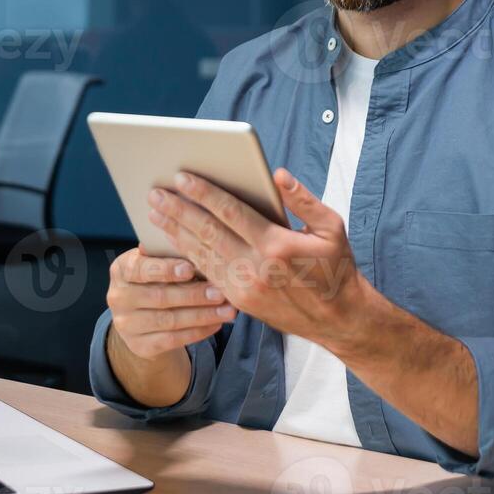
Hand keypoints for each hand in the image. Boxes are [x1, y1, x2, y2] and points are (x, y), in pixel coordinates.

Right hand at [106, 247, 236, 359]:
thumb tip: (201, 255)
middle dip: (194, 295)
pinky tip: (216, 324)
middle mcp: (119, 297)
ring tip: (227, 310)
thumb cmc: (156, 280)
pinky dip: (198, 332)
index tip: (190, 269)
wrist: (141, 317)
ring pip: (169, 321)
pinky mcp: (139, 346)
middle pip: (160, 297)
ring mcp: (126, 324)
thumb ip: (171, 258)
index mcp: (121, 269)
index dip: (165, 269)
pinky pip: (172, 340)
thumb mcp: (157, 264)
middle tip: (220, 292)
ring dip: (202, 315)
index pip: (140, 269)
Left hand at [146, 168, 362, 346]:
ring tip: (155, 213)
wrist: (338, 319)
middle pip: (208, 232)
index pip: (231, 212)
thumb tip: (277, 174)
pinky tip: (173, 242)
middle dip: (178, 211)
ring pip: (202, 254)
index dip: (204, 193)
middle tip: (155, 193)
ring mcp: (244, 288)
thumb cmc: (336, 267)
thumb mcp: (331, 228)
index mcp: (277, 244)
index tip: (183, 178)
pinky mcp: (239, 302)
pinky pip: (207, 274)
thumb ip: (303, 200)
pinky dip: (187, 256)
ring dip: (175, 233)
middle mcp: (256, 267)